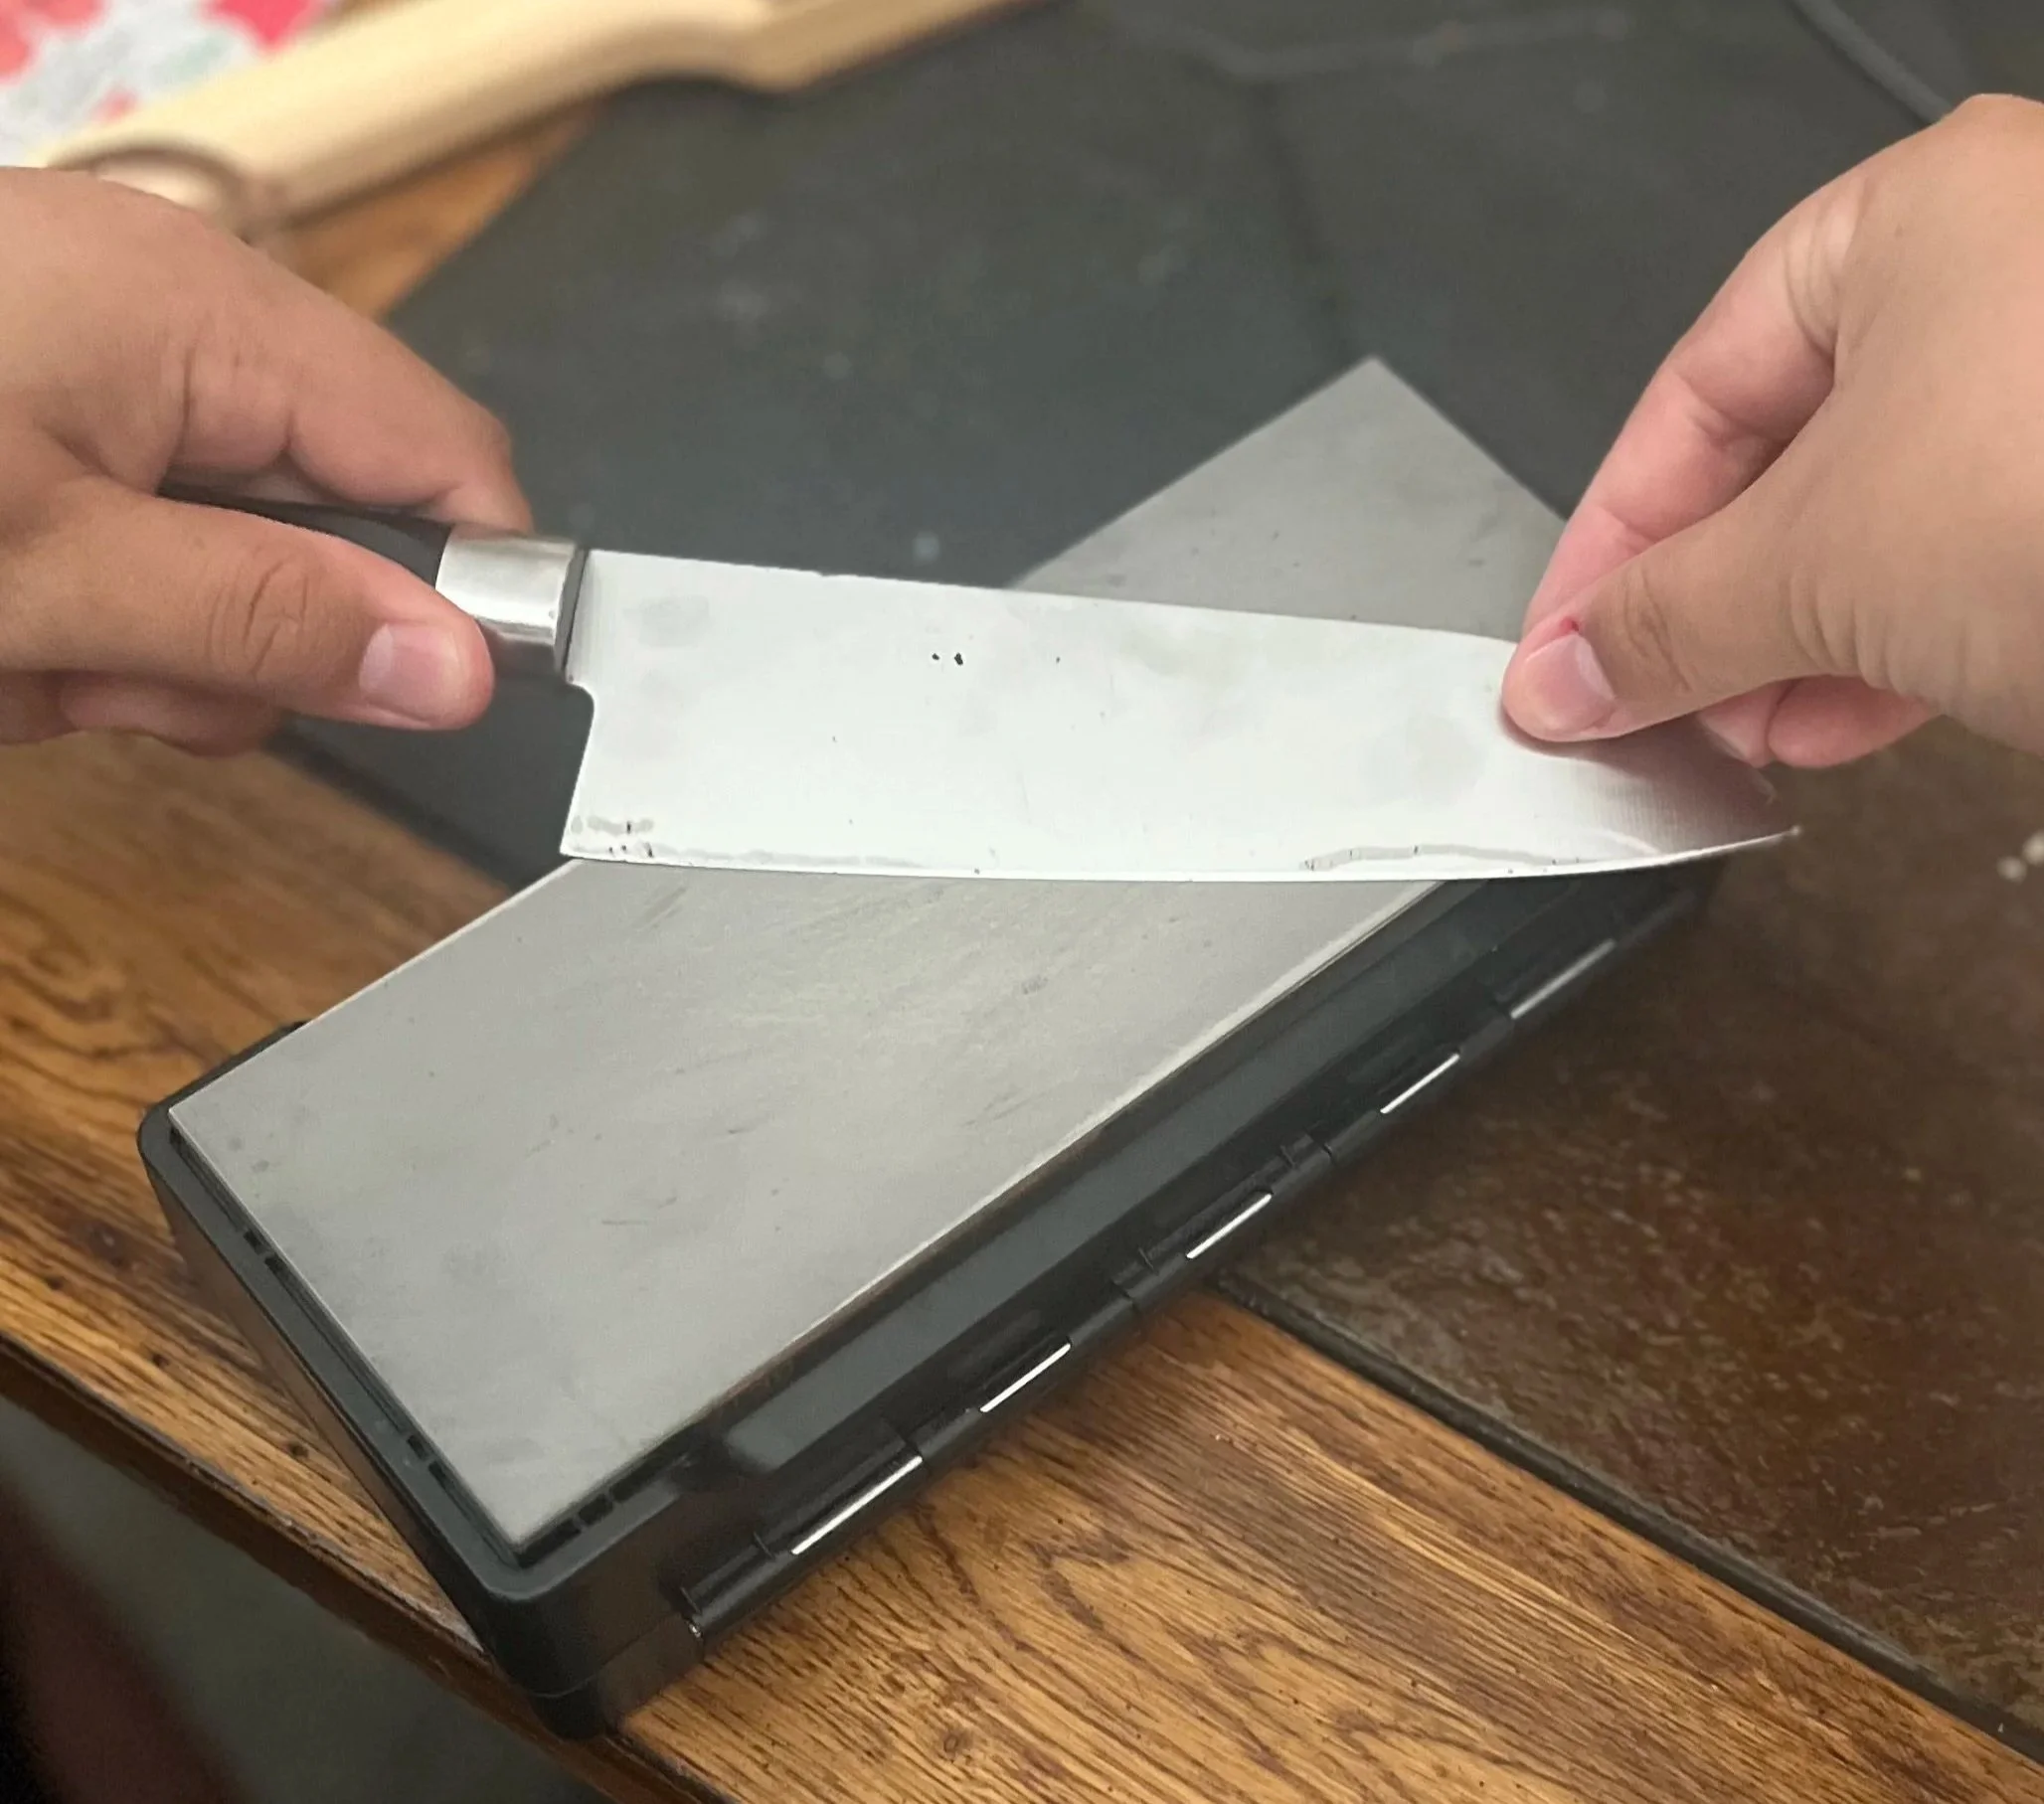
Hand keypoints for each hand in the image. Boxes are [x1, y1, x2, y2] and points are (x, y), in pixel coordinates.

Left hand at [0, 168, 525, 755]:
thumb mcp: (51, 584)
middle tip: (119, 676)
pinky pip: (129, 531)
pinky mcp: (32, 399)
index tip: (421, 697)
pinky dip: (72, 609)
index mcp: (205, 316)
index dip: (465, 585)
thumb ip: (272, 623)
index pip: (445, 455)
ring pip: (225, 552)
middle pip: (332, 517)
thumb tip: (464, 670)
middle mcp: (170, 313)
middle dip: (242, 636)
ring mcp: (91, 353)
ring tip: (22, 653)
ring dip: (140, 645)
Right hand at [1501, 95, 2043, 767]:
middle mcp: (2003, 277)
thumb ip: (1660, 622)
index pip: (1689, 395)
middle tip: (1648, 703)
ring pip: (1879, 522)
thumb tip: (1566, 677)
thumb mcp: (1812, 565)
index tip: (1565, 651)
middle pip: (1784, 463)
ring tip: (1743, 733)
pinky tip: (1840, 726)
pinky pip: (1969, 560)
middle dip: (1707, 610)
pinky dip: (1891, 651)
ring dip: (1792, 647)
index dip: (1607, 542)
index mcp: (1907, 224)